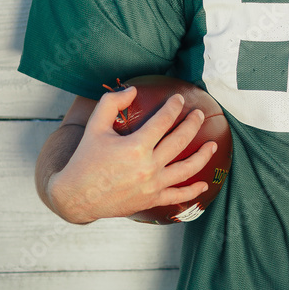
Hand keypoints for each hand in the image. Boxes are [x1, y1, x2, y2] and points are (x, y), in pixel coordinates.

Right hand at [48, 85, 216, 222]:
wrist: (76, 197)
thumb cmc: (85, 159)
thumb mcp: (94, 127)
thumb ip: (111, 103)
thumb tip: (132, 89)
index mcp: (135, 146)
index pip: (163, 121)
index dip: (173, 107)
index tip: (179, 99)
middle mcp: (148, 166)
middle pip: (180, 141)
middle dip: (193, 124)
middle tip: (199, 114)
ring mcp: (152, 185)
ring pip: (187, 169)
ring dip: (203, 155)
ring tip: (212, 144)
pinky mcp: (151, 200)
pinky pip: (178, 196)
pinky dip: (193, 191)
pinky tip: (204, 183)